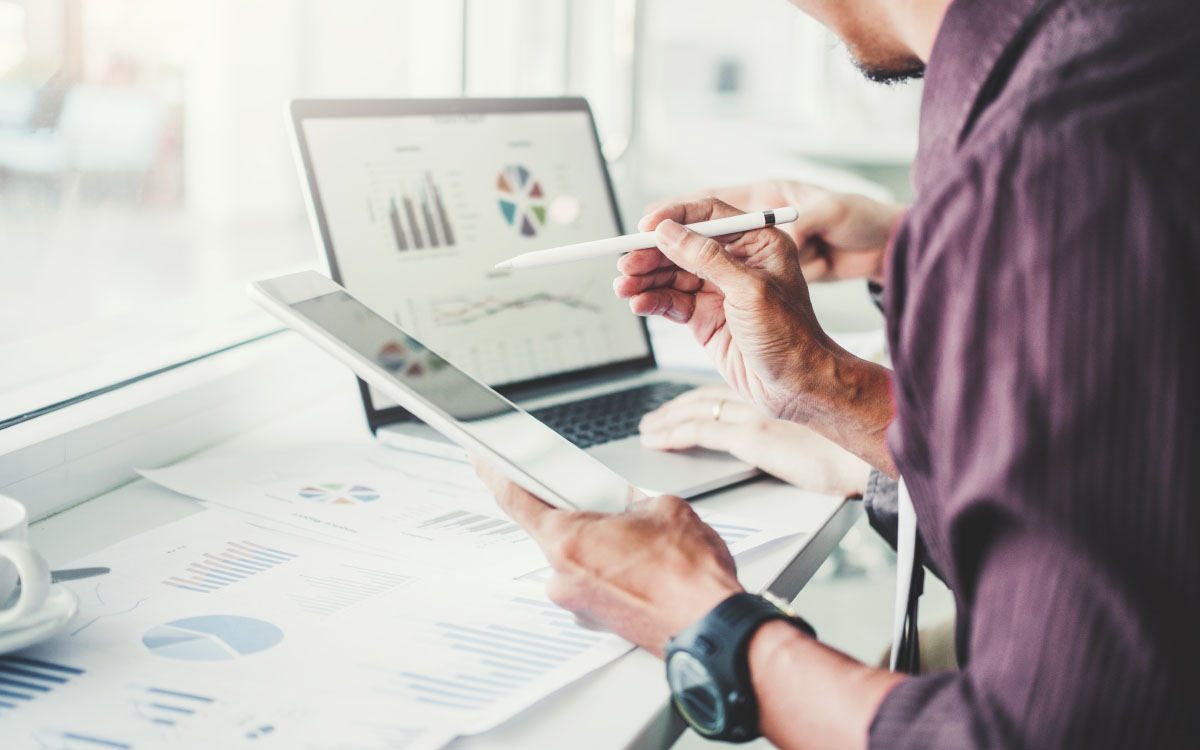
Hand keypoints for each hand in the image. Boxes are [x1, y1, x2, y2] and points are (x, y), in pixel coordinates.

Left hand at [473, 459, 742, 656]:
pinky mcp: (595, 618)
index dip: (495, 474)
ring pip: (577, 558)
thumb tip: (622, 503)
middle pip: (553, 530)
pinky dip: (610, 570)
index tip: (481, 459)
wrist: (712, 626)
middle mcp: (562, 576)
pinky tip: (642, 567)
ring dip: (599, 546)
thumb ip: (627, 499)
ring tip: (642, 545)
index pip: (515, 499)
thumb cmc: (689, 576)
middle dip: (580, 513)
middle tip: (611, 508)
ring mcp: (576, 602)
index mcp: (567, 541)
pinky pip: (592, 581)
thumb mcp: (662, 508)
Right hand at [616, 197, 832, 422]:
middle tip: (626, 263)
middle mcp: (738, 263)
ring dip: (646, 280)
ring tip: (624, 287)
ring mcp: (719, 291)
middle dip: (652, 254)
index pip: (710, 216)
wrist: (797, 386)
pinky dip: (653, 302)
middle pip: (684, 246)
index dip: (675, 219)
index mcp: (759, 244)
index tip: (645, 227)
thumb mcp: (749, 290)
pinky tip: (639, 304)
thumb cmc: (791, 337)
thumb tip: (669, 233)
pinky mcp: (705, 317)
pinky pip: (672, 302)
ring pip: (672, 275)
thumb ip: (706, 259)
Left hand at [640, 385, 871, 496]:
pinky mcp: (751, 435)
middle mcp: (758, 396)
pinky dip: (672, 434)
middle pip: (702, 397)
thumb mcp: (812, 427)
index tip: (677, 403)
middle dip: (673, 406)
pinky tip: (655, 440)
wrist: (868, 443)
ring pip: (694, 411)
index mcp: (770, 390)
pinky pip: (699, 432)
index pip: (722, 389)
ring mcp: (752, 413)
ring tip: (646, 430)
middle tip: (652, 416)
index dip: (695, 396)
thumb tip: (786, 442)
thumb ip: (792, 427)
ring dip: (665, 419)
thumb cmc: (849, 438)